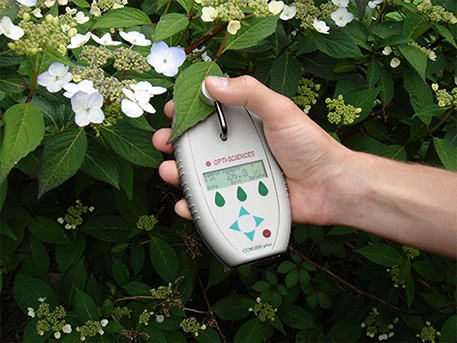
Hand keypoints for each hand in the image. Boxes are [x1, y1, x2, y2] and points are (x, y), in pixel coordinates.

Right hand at [153, 75, 352, 223]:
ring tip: (170, 172)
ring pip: (201, 173)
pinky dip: (197, 204)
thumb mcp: (280, 110)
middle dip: (176, 143)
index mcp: (246, 123)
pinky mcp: (241, 197)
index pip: (210, 112)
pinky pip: (214, 201)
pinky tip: (186, 204)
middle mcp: (239, 147)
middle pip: (199, 144)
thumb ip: (249, 93)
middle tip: (163, 143)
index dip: (188, 110)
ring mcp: (239, 173)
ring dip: (180, 173)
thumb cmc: (310, 145)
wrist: (329, 186)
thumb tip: (212, 82)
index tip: (171, 110)